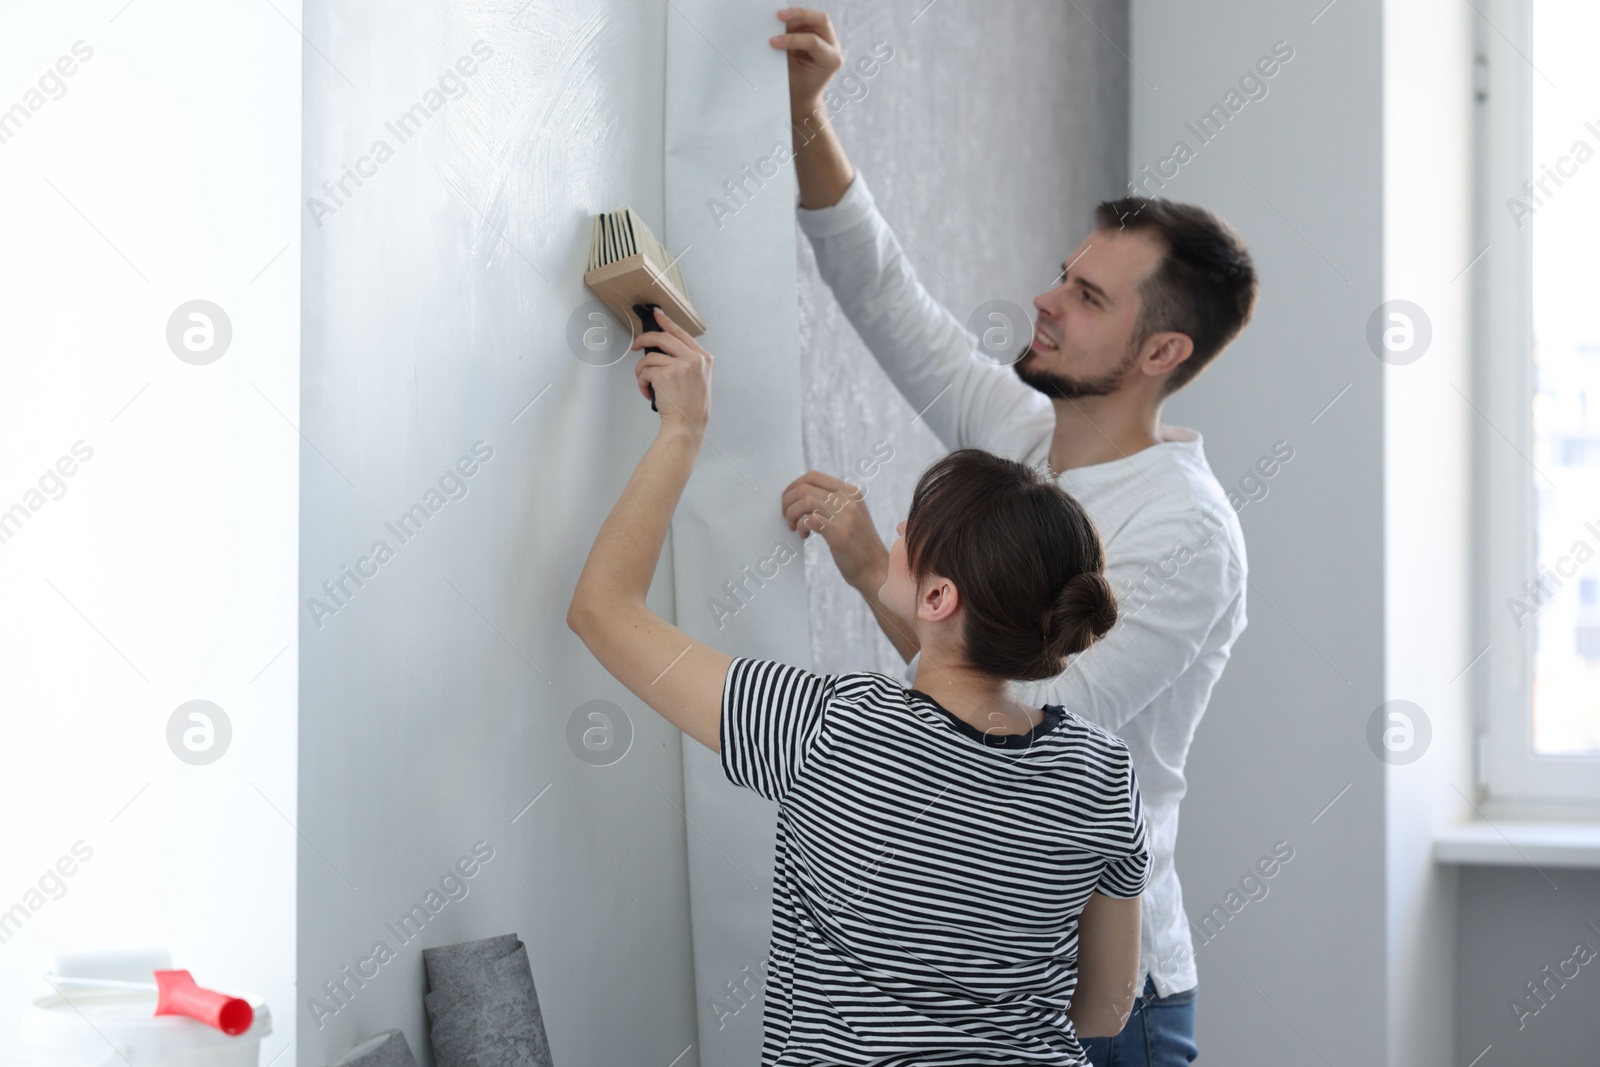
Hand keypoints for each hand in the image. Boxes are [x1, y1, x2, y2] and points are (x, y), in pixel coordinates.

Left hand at [632, 309, 711, 433]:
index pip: (681, 333)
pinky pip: (645, 370)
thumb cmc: (690, 407)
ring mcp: (681, 365)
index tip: (657, 314)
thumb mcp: (699, 379)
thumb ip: (687, 361)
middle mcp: (695, 359)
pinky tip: (647, 391)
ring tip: (644, 382)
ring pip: (650, 356)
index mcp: (704, 358)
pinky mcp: (665, 374)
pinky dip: (641, 381)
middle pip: (663, 337)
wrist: (687, 425)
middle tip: (635, 346)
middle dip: (645, 339)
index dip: (666, 322)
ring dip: (641, 370)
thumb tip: (664, 348)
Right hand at [771, 8, 841, 116]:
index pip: (813, 42)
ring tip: (777, 26)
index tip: (773, 42)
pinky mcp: (819, 35)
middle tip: (780, 15)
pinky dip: (793, 22)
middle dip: (800, 14)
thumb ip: (786, 53)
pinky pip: (807, 22)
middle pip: (821, 20)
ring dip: (795, 19)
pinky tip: (782, 27)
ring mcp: (828, 39)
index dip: (792, 40)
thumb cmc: (798, 89)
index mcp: (832, 60)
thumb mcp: (791, 73)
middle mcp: (834, 47)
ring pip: (814, 18)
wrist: (804, 97)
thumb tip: (776, 33)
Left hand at [781, 469, 887, 589]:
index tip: (787, 501)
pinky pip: (809, 519)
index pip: (813, 476)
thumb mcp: (851, 514)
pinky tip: (805, 536)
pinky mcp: (840, 533)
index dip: (793, 486)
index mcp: (851, 491)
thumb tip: (801, 495)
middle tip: (787, 517)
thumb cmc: (858, 545)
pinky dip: (800, 526)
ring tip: (795, 527)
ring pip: (804, 501)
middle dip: (787, 501)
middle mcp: (849, 499)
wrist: (875, 568)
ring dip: (792, 514)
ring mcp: (846, 515)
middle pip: (804, 487)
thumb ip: (833, 502)